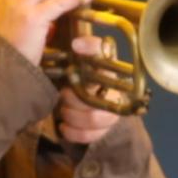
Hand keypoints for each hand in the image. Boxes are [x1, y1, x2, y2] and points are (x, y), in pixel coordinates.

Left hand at [50, 28, 122, 150]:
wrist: (91, 106)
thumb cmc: (79, 83)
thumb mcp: (76, 66)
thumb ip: (79, 54)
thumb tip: (76, 43)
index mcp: (106, 67)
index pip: (104, 51)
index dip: (91, 49)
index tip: (75, 45)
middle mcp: (115, 88)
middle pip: (96, 93)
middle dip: (73, 98)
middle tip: (63, 94)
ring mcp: (112, 112)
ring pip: (93, 117)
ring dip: (71, 115)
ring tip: (62, 110)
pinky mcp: (105, 130)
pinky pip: (90, 135)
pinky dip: (72, 132)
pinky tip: (63, 126)